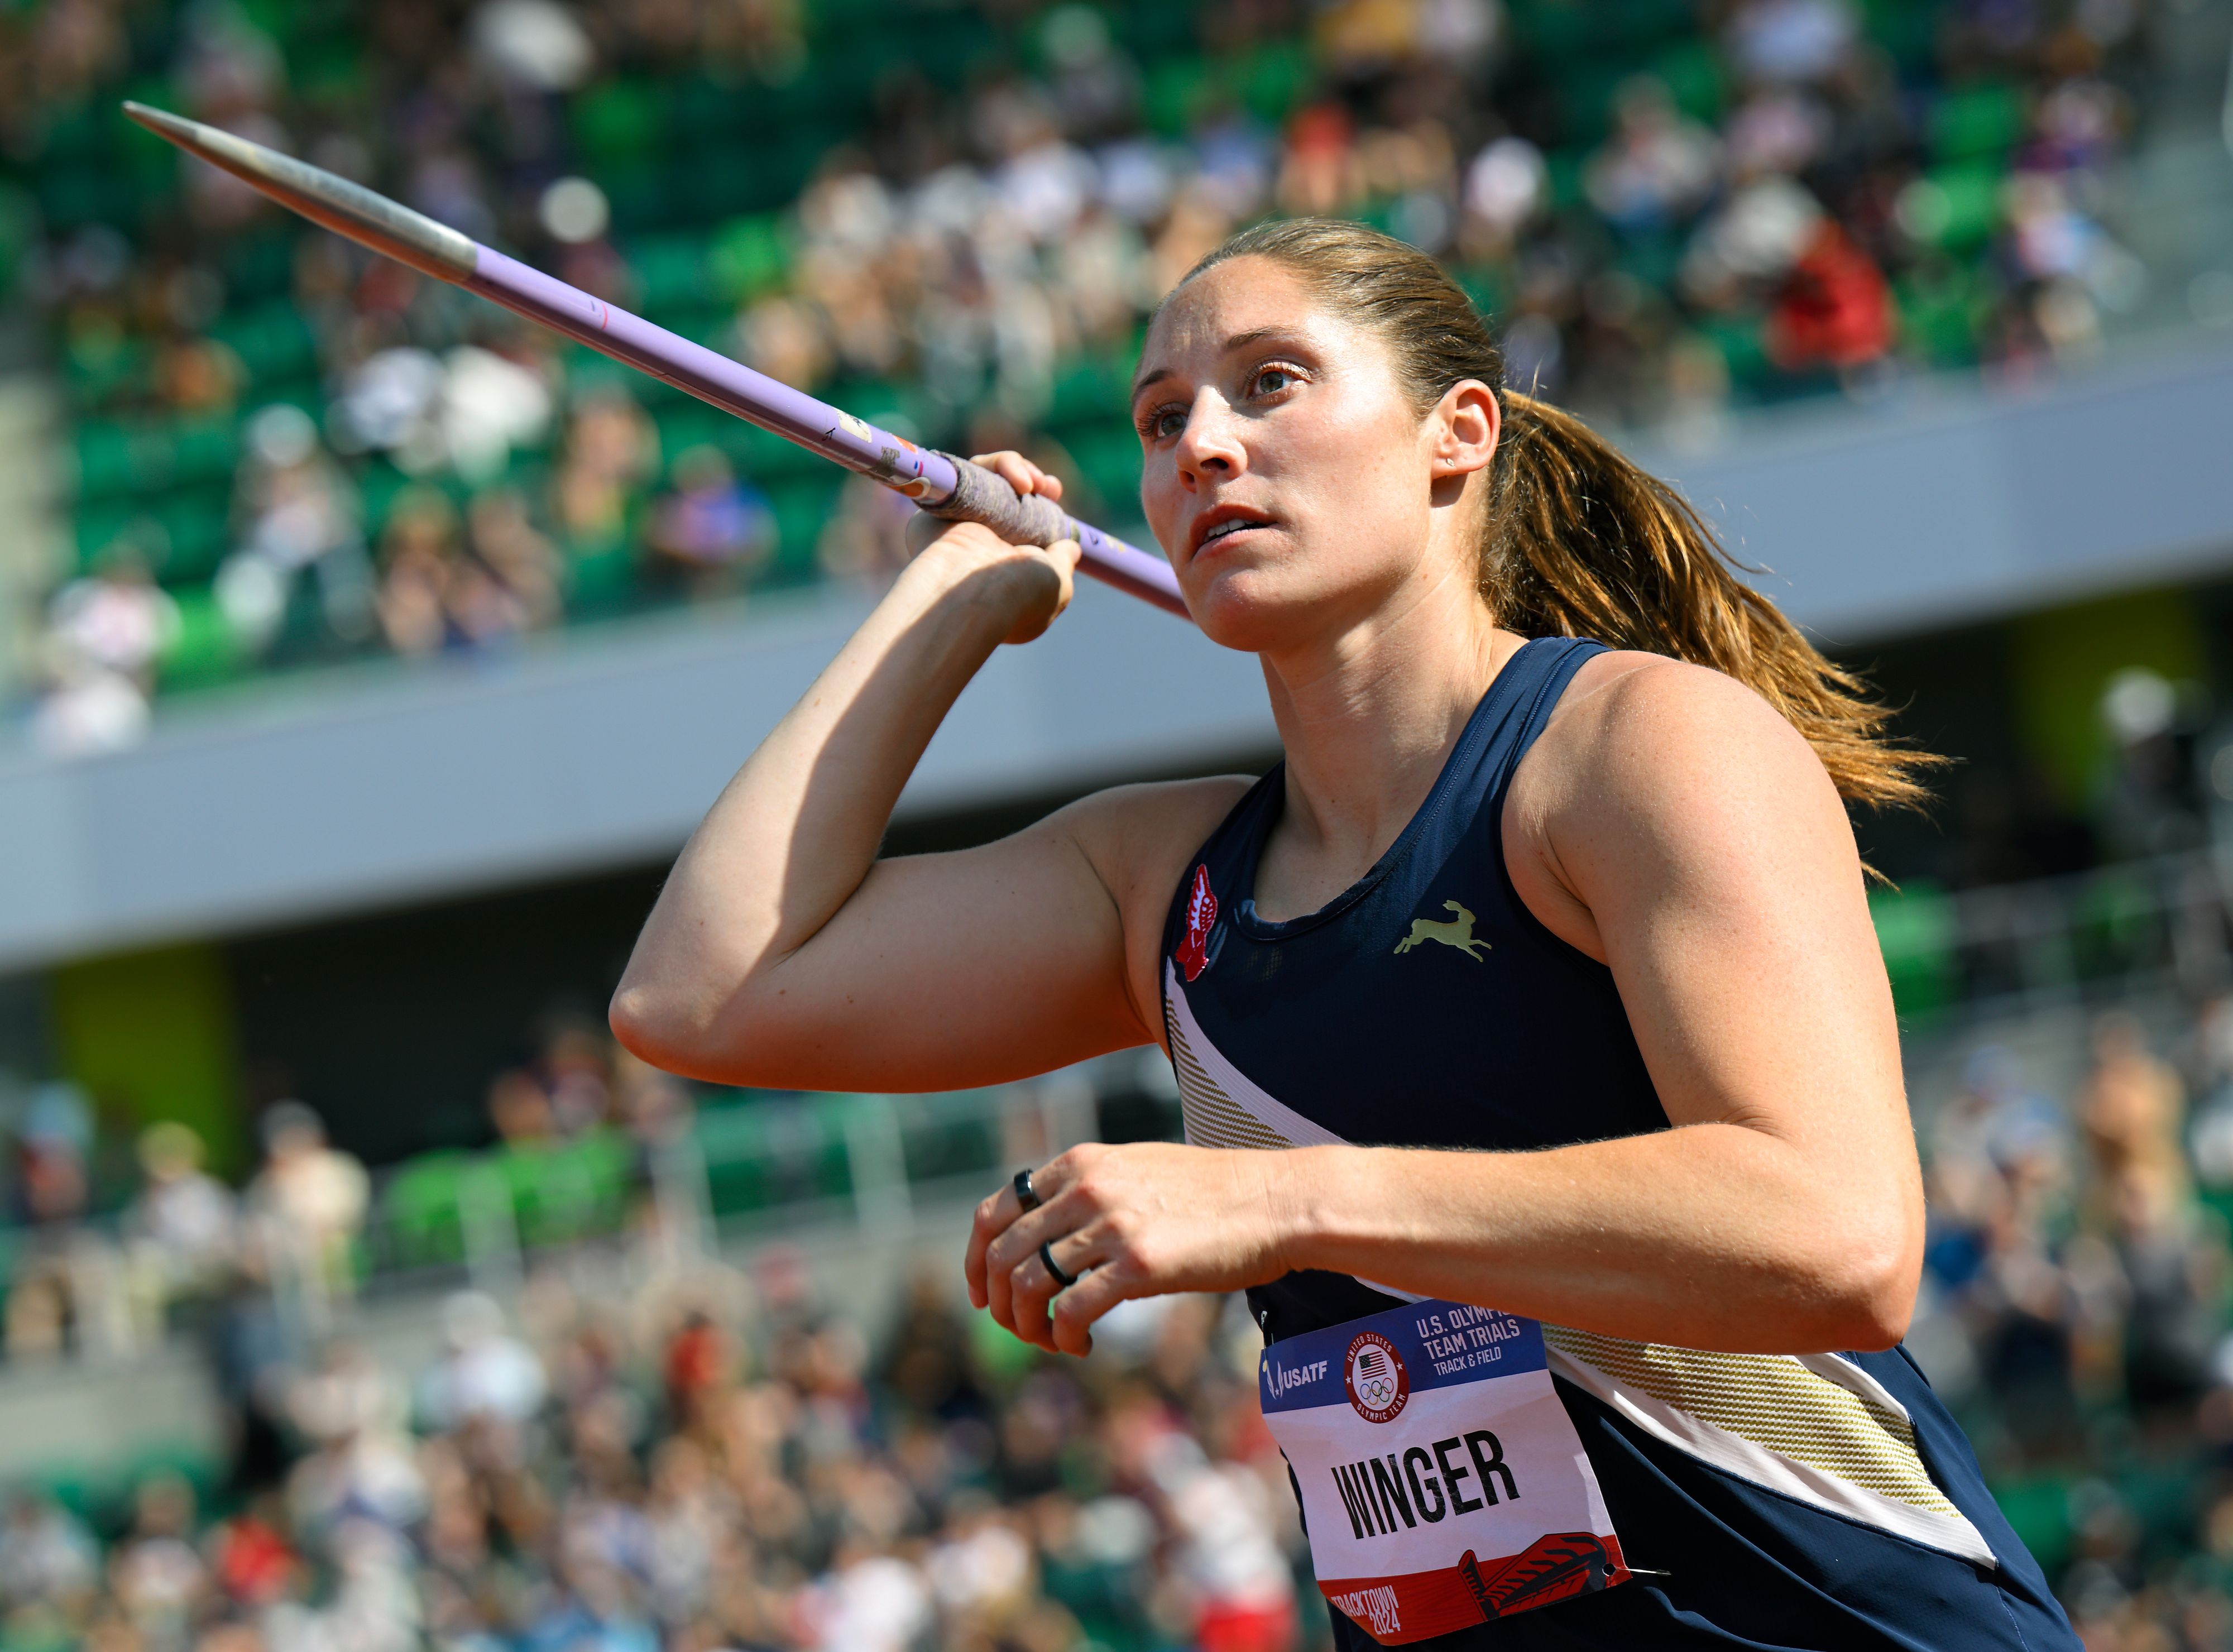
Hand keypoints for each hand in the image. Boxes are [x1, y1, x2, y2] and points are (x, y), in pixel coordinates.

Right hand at [904, 450, 1077, 644]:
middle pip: (1008, 499)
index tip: (1055, 496)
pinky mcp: (944, 502)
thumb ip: (1064, 563)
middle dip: (1033, 482)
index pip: (1026, 530)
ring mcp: (962, 523)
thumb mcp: (1057, 586)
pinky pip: (973, 470)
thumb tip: (1071, 548)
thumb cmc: (1016, 596)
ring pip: (991, 480)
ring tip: (1030, 484)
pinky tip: (1018, 480)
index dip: (1044, 510)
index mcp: (1006, 569)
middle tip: (1048, 487)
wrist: (967, 593)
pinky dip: (999, 465)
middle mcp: (982, 545)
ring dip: (1019, 471)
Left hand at [965, 1142, 1296, 1356]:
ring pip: (1029, 1283)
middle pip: (1002, 1252)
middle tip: (1019, 1329)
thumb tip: (1051, 1235)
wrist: (1276, 1202)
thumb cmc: (1214, 1194)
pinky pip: (1072, 1309)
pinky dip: (1063, 1336)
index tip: (984, 1292)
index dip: (978, 1260)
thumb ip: (1089, 1192)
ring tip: (1051, 1340)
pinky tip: (1080, 1346)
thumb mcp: (1137, 1170)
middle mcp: (1086, 1187)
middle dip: (999, 1302)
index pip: (994, 1210)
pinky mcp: (1139, 1264)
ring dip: (1027, 1324)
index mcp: (1080, 1163)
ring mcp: (1111, 1224)